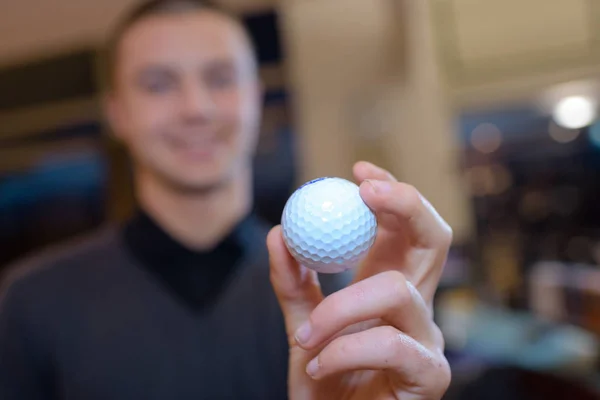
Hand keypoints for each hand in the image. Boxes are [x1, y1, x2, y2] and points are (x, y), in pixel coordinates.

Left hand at [267, 161, 451, 399]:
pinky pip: (389, 345)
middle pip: (435, 238)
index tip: (357, 170)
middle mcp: (416, 305)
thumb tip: (278, 233)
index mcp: (389, 284)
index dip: (390, 190)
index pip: (404, 225)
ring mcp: (428, 339)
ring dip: (339, 307)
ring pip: (397, 291)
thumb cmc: (325, 381)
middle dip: (407, 204)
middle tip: (365, 192)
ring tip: (304, 337)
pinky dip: (344, 350)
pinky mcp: (431, 376)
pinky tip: (317, 367)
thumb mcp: (303, 326)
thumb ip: (292, 283)